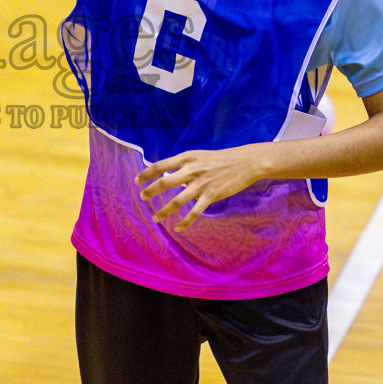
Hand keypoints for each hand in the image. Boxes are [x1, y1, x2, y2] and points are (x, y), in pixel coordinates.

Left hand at [136, 144, 264, 230]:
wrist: (245, 162)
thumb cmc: (221, 159)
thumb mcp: (199, 155)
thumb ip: (184, 164)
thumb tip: (167, 174)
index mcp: (187, 158)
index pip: (160, 166)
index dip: (146, 174)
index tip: (137, 181)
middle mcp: (191, 170)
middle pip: (164, 183)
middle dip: (150, 191)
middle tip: (142, 197)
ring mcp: (201, 184)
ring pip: (177, 201)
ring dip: (164, 211)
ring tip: (155, 218)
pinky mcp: (211, 195)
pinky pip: (194, 212)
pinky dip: (185, 222)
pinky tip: (177, 228)